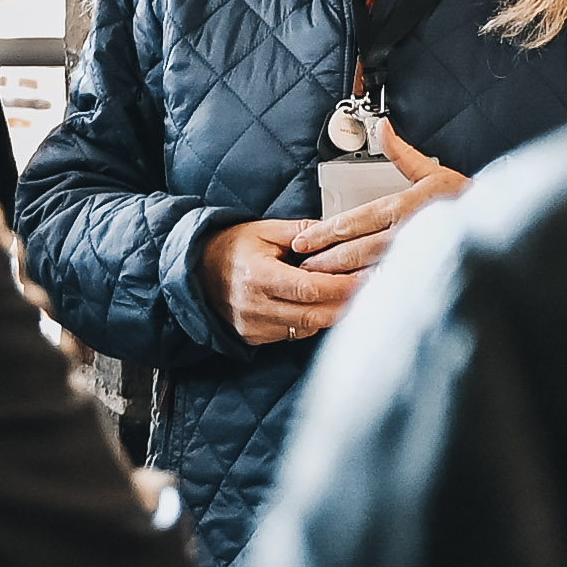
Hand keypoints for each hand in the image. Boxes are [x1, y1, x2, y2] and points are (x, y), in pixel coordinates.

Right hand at [201, 211, 371, 345]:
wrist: (195, 270)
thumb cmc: (229, 247)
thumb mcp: (264, 229)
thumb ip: (301, 232)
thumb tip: (336, 232)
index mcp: (258, 276)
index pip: (310, 288)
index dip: (342, 286)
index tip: (366, 279)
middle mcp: (255, 306)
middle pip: (313, 315)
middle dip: (345, 303)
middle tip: (371, 289)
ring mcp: (254, 326)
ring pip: (307, 329)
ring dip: (332, 314)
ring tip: (352, 296)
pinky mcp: (255, 337)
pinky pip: (294, 334)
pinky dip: (312, 322)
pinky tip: (323, 306)